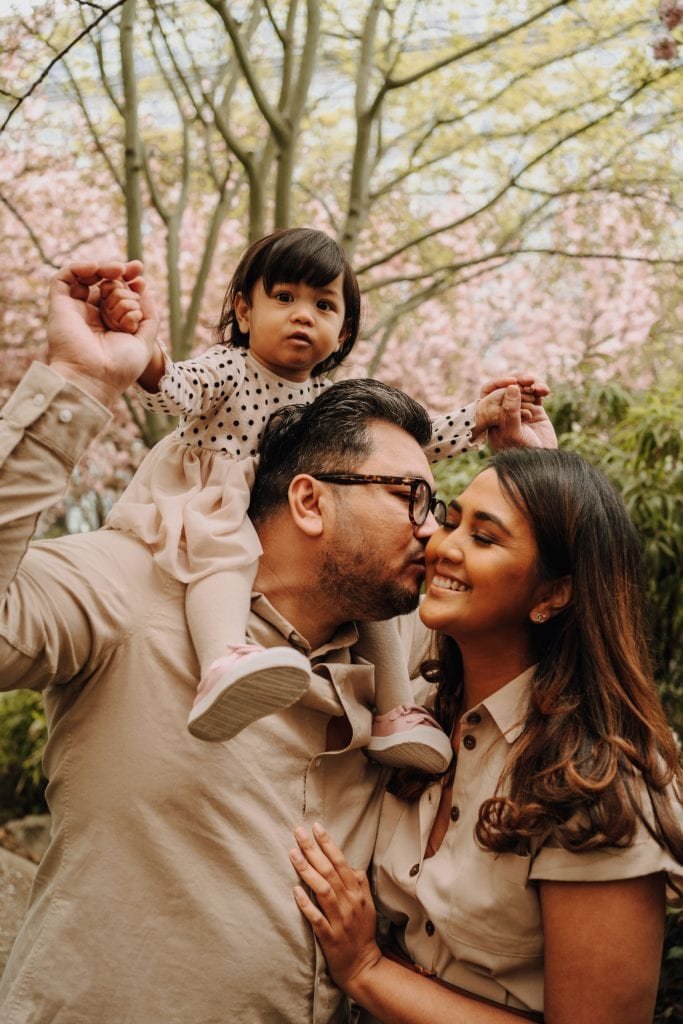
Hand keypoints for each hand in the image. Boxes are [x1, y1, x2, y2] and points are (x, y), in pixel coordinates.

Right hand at [48, 259, 158, 407]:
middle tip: (135, 279)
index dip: (130, 282)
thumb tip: (145, 289)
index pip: (120, 295)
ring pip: (88, 278)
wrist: (94, 379)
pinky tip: (97, 269)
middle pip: (107, 285)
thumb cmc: (120, 368)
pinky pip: (63, 278)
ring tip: (119, 270)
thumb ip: (149, 316)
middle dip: (123, 279)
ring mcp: (76, 311)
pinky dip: (79, 267)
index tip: (141, 278)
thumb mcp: (145, 342)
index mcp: (111, 326)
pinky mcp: (60, 306)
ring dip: (105, 269)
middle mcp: (93, 317)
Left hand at [290, 823, 381, 993]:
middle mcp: (349, 902)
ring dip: (307, 871)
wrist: (362, 965)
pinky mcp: (329, 936)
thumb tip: (352, 866)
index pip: (341, 862)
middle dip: (313, 849)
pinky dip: (306, 904)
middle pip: (329, 871)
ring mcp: (339, 919)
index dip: (328, 843)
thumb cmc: (362, 932)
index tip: (316, 826)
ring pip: (323, 890)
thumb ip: (360, 884)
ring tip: (292, 853)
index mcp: (356, 893)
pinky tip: (295, 891)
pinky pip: (317, 918)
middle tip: (298, 831)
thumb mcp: (367, 905)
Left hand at [479, 376, 556, 449]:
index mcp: (493, 416)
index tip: (512, 383)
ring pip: (522, 387)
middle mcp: (505, 411)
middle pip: (507, 387)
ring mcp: (521, 409)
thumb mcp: (513, 433)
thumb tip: (511, 387)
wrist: (543, 463)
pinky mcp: (536, 410)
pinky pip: (536, 393)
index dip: (500, 384)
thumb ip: (510, 411)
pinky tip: (545, 391)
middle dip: (517, 381)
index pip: (491, 393)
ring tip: (537, 387)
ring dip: (530, 382)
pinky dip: (540, 388)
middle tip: (526, 380)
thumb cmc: (523, 453)